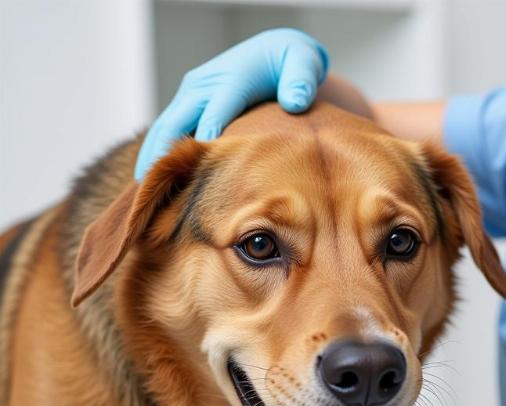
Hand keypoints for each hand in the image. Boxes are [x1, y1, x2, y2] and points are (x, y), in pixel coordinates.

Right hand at [134, 28, 328, 180]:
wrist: (274, 53)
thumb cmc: (291, 64)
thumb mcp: (304, 63)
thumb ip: (301, 80)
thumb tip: (296, 101)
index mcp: (232, 79)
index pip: (213, 115)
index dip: (203, 144)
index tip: (197, 177)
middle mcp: (204, 84)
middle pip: (175, 123)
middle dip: (162, 158)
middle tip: (152, 193)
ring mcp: (192, 94)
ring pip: (164, 129)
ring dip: (152, 159)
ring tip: (143, 194)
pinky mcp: (189, 104)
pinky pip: (168, 131)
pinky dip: (158, 155)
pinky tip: (155, 184)